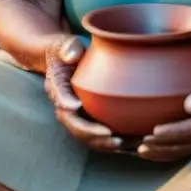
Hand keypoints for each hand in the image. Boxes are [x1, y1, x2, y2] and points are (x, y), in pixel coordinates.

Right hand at [43, 35, 122, 152]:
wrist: (63, 58)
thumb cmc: (66, 50)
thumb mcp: (65, 45)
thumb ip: (68, 48)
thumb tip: (71, 54)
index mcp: (58, 88)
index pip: (61, 101)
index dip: (70, 108)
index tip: (80, 110)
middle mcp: (65, 106)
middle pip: (75, 127)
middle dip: (93, 136)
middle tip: (114, 139)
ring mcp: (77, 114)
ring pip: (87, 136)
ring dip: (105, 144)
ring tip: (127, 146)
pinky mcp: (89, 118)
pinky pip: (98, 134)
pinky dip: (113, 142)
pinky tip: (132, 144)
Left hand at [138, 53, 190, 161]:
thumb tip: (189, 106)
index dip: (174, 134)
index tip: (153, 132)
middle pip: (188, 145)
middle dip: (163, 147)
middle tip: (140, 146)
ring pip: (189, 150)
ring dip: (165, 153)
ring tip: (142, 151)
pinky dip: (173, 150)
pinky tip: (158, 148)